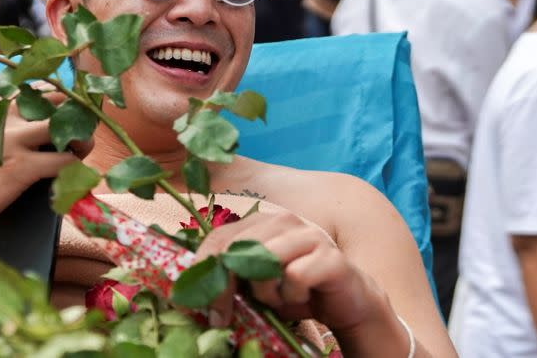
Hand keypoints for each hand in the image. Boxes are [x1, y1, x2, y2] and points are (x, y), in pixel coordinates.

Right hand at [0, 92, 90, 241]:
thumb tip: (34, 126)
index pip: (40, 88)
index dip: (60, 102)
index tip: (69, 115)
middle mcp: (5, 115)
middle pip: (60, 100)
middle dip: (76, 114)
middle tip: (81, 131)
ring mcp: (14, 140)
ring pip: (69, 127)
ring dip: (82, 140)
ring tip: (80, 152)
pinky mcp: (23, 168)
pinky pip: (66, 161)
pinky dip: (76, 169)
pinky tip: (74, 176)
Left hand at [195, 210, 387, 332]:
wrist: (345, 301)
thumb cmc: (294, 290)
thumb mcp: (254, 283)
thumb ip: (229, 276)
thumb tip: (190, 291)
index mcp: (260, 221)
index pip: (218, 237)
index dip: (202, 270)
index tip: (193, 301)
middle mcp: (283, 220)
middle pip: (237, 248)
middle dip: (223, 288)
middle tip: (222, 318)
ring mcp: (308, 234)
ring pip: (265, 262)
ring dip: (264, 292)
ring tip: (276, 300)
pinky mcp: (330, 256)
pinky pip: (295, 277)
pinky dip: (292, 296)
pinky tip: (302, 298)